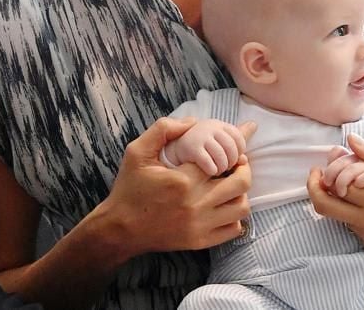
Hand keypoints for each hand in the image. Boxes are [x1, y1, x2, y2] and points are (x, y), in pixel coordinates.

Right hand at [97, 117, 252, 258]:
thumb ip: (163, 129)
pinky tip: (223, 206)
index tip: (235, 146)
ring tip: (229, 184)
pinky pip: (234, 229)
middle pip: (241, 183)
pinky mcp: (200, 241)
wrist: (120, 228)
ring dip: (240, 193)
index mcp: (183, 180)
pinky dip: (235, 216)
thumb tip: (193, 121)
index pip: (223, 159)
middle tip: (235, 163)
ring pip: (242, 207)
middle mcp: (195, 204)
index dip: (233, 150)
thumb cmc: (129, 188)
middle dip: (243, 168)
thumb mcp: (137, 151)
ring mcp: (200, 226)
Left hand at [307, 134, 363, 253]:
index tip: (332, 158)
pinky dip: (349, 212)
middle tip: (317, 174)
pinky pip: (351, 227)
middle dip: (315, 188)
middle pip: (323, 206)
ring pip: (336, 217)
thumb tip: (350, 140)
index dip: (329, 169)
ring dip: (335, 199)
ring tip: (349, 182)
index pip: (335, 184)